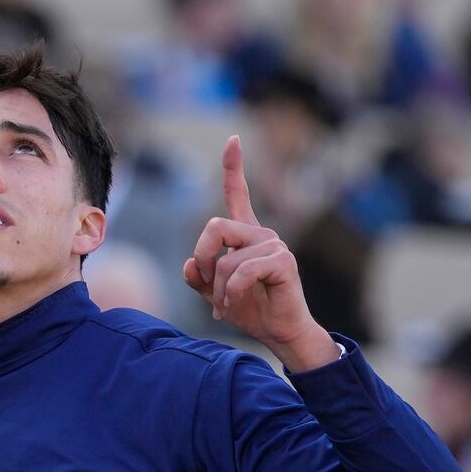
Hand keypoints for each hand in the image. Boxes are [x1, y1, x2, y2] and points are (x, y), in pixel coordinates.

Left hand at [184, 135, 337, 372]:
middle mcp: (261, 234)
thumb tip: (188, 263)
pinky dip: (231, 292)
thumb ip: (199, 276)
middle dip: (202, 258)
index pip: (239, 194)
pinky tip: (232, 305)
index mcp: (246, 235)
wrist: (279, 331)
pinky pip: (242, 271)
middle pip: (214, 227)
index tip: (233, 140)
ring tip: (224, 306)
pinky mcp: (283, 261)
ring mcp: (274, 245)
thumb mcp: (215, 293)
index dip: (234, 167)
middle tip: (205, 285)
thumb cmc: (251, 309)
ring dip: (218, 289)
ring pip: (226, 259)